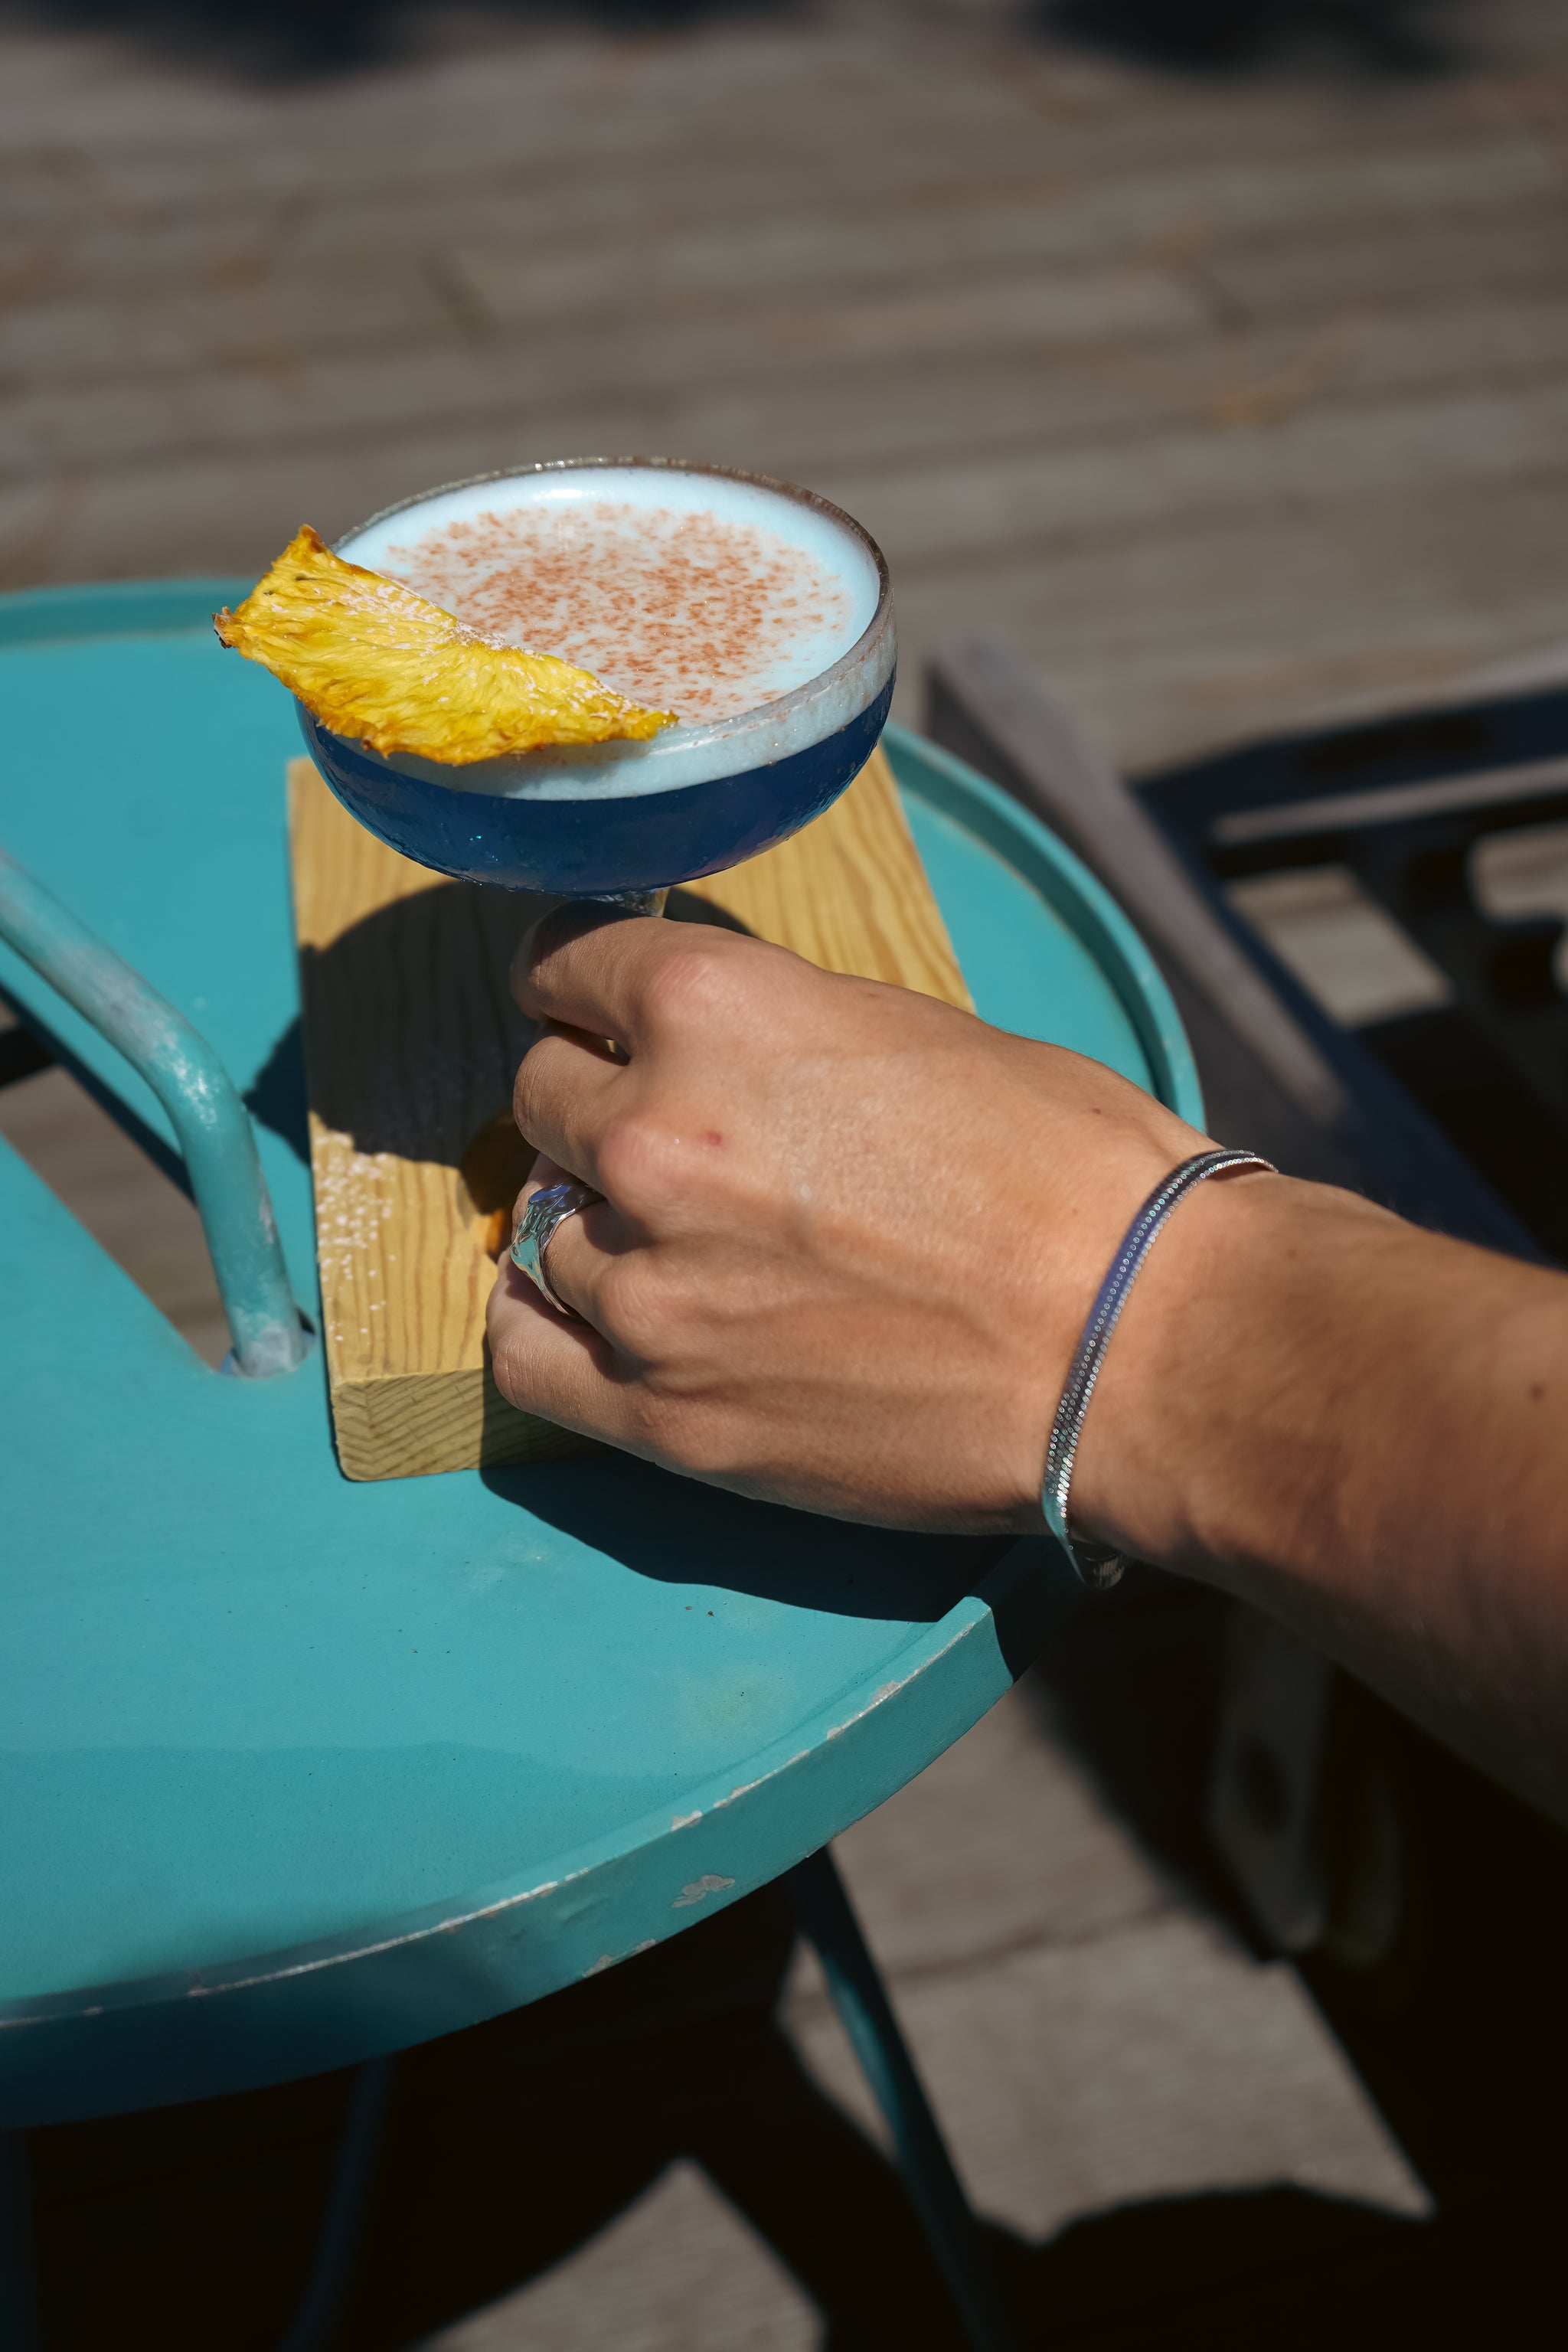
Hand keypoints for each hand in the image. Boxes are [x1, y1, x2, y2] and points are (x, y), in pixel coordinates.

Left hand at [486, 906, 1207, 1530]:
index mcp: (713, 1008)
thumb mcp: (905, 1030)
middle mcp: (651, 1136)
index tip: (594, 1012)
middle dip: (594, 1103)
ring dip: (594, 1220)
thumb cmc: (1063, 1170)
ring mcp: (646, 1283)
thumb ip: (767, 1031)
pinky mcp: (661, 1409)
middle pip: (537, 1094)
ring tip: (682, 1239)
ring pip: (536, 1225)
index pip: (563, 967)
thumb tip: (693, 1050)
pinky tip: (592, 1313)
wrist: (1135, 1339)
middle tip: (670, 1138)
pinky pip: (523, 1354)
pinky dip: (546, 1323)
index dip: (581, 989)